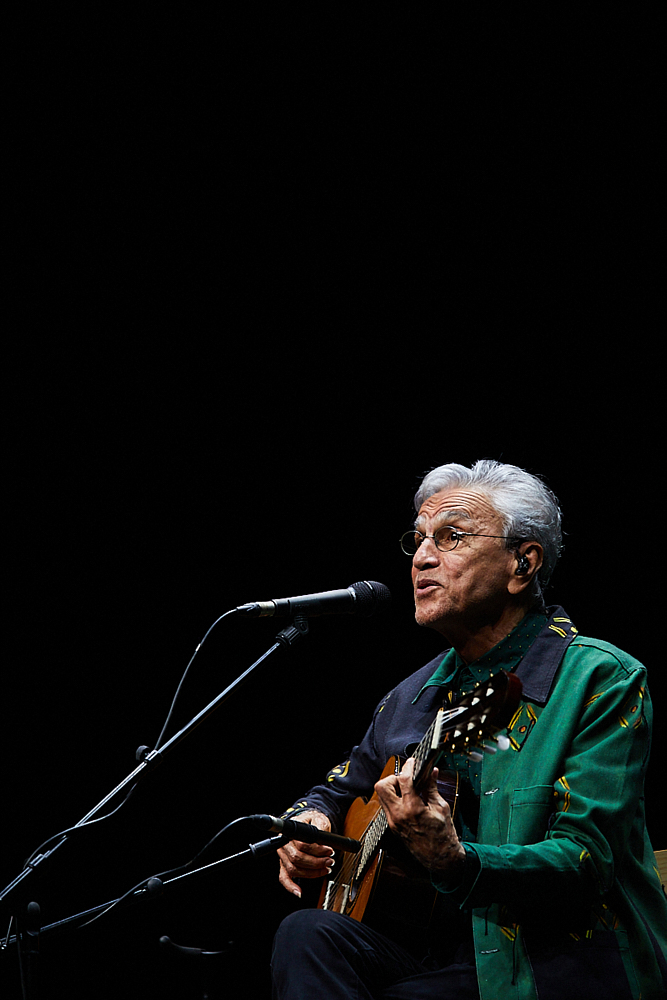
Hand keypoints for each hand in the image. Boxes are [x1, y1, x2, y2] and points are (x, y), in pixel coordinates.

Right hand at [277, 810, 333, 897]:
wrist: (306, 821)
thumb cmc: (311, 821)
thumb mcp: (318, 819)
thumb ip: (320, 827)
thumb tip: (324, 840)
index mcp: (291, 832)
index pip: (302, 844)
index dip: (317, 850)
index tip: (329, 851)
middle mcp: (284, 844)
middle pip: (298, 858)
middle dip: (317, 862)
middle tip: (330, 861)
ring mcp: (283, 856)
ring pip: (294, 869)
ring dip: (311, 873)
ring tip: (325, 869)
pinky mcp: (284, 864)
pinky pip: (284, 878)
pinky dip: (290, 886)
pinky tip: (299, 892)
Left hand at [374, 757, 464, 873]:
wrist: (440, 859)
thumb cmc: (444, 836)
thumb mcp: (441, 808)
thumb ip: (432, 787)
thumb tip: (431, 772)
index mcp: (412, 809)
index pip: (403, 780)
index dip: (408, 766)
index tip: (413, 762)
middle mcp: (398, 815)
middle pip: (382, 786)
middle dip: (393, 777)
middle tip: (406, 778)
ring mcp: (393, 822)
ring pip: (382, 796)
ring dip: (392, 788)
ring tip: (407, 788)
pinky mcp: (392, 826)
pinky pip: (387, 806)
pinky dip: (394, 798)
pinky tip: (407, 799)